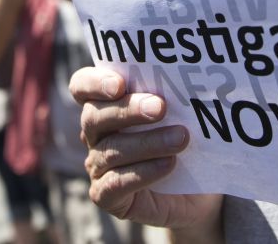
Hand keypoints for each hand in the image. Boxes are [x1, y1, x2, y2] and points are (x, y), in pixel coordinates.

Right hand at [70, 66, 222, 233]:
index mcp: (104, 104)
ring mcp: (97, 166)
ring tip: (180, 138)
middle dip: (127, 110)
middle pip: (94, 116)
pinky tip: (169, 164)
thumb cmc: (184, 144)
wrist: (195, 193)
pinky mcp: (105, 195)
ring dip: (147, 142)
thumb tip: (189, 81)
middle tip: (160, 107)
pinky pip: (116, 183)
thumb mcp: (181, 116)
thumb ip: (172, 98)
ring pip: (110, 150)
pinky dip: (144, 172)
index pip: (82, 86)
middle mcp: (94, 134)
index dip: (94, 82)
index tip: (120, 83)